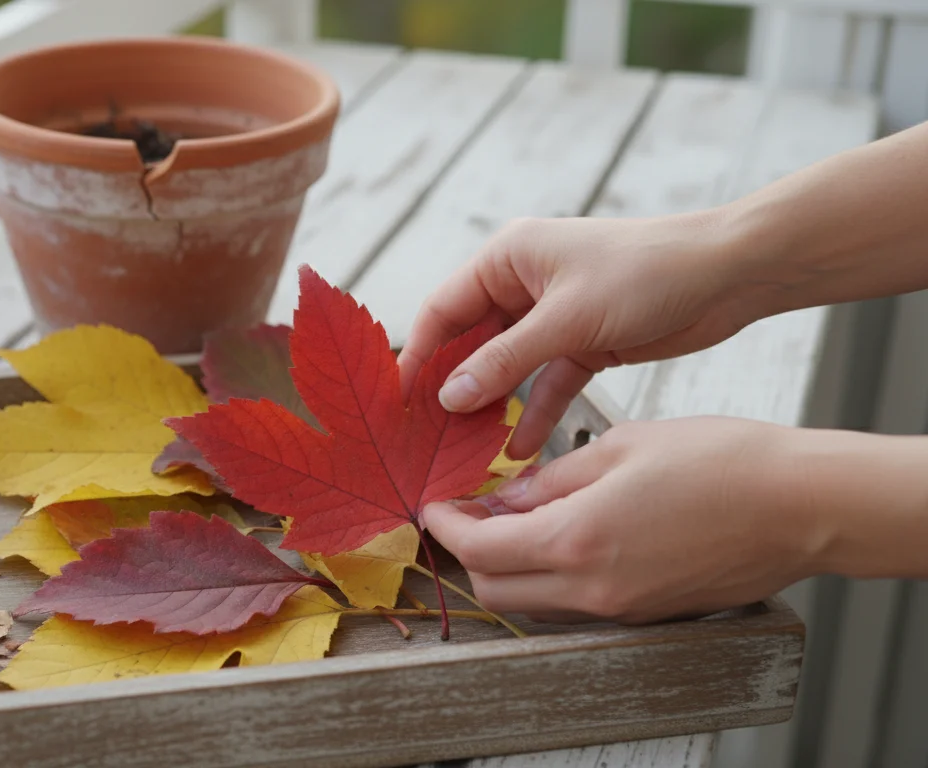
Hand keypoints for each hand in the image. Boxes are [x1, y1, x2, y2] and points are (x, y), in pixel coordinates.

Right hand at [398, 214, 775, 458]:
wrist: (727, 274)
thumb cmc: (646, 274)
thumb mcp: (567, 321)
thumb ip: (504, 361)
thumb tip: (448, 396)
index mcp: (508, 257)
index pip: (443, 310)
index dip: (418, 355)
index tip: (398, 402)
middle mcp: (522, 282)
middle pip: (470, 341)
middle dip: (452, 388)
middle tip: (427, 437)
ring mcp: (552, 314)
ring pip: (506, 367)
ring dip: (491, 405)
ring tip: (466, 451)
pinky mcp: (582, 341)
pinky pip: (545, 382)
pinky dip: (534, 413)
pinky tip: (519, 451)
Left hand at [420, 417, 827, 623]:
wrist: (801, 505)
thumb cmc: (721, 461)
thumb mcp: (619, 448)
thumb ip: (550, 479)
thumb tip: (503, 497)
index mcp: (578, 540)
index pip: (480, 550)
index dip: (446, 527)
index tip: (435, 504)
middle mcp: (594, 588)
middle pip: (496, 589)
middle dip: (466, 554)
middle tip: (464, 513)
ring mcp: (622, 609)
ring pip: (532, 603)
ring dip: (506, 568)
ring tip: (508, 521)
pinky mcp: (646, 614)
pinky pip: (573, 606)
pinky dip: (548, 578)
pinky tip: (557, 537)